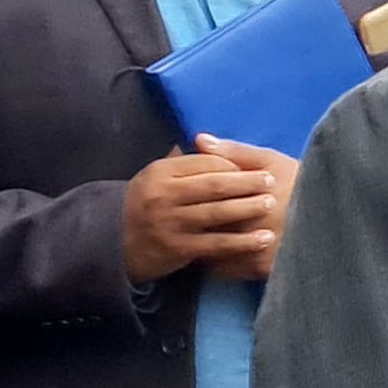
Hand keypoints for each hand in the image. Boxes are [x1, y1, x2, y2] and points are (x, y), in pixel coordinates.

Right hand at [121, 146, 286, 283]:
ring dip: (248, 208)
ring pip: (218, 213)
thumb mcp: (157, 176)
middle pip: (215, 185)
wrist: (115, 241)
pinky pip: (217, 244)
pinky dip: (243, 242)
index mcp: (161, 172)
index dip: (235, 165)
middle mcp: (163, 195)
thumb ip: (184, 161)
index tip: (257, 167)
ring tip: (272, 204)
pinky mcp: (178, 248)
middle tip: (272, 182)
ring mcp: (170, 222)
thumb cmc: (147, 203)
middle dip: (247, 183)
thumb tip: (212, 139)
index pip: (206, 163)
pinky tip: (264, 239)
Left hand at [192, 138, 298, 281]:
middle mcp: (256, 223)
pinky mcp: (264, 268)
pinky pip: (226, 270)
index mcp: (253, 193)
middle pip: (209, 225)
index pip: (209, 197)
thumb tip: (199, 139)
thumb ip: (235, 152)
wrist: (334, 213)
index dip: (193, 197)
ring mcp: (259, 249)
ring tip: (196, 238)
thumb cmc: (300, 182)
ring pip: (214, 250)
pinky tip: (214, 254)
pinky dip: (216, 264)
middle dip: (194, 223)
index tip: (182, 197)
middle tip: (183, 220)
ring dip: (203, 245)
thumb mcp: (271, 161)